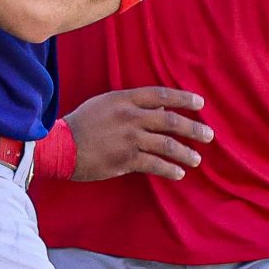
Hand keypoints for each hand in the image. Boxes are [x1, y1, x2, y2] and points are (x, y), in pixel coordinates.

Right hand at [66, 87, 212, 181]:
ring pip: (167, 145)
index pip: (161, 95)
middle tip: (209, 136)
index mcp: (124, 99)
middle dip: (193, 128)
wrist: (59, 146)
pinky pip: (155, 164)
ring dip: (186, 152)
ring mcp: (129, 139)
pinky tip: (179, 173)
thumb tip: (160, 109)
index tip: (200, 103)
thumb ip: (131, 105)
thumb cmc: (82, 124)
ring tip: (197, 159)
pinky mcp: (125, 160)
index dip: (183, 99)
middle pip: (170, 121)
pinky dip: (169, 169)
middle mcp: (130, 117)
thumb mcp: (105, 104)